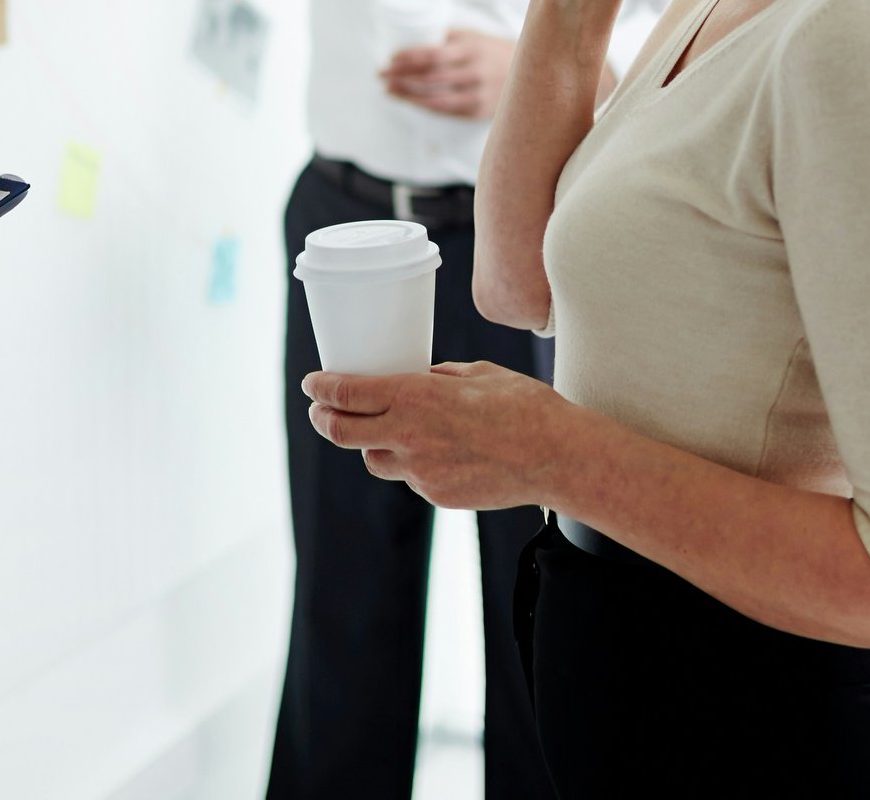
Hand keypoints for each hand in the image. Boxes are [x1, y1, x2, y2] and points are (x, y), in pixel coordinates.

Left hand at [302, 361, 572, 510]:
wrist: (557, 457)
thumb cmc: (524, 406)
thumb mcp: (476, 374)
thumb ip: (438, 378)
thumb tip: (419, 377)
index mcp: (415, 397)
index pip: (348, 394)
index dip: (322, 388)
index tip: (313, 383)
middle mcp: (409, 436)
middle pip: (342, 433)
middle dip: (324, 418)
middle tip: (319, 409)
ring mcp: (421, 472)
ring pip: (373, 459)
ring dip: (367, 444)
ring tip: (376, 430)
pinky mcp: (437, 495)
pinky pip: (410, 477)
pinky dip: (410, 462)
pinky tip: (431, 451)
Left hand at [381, 29, 513, 119]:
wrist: (531, 72)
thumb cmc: (493, 50)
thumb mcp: (473, 36)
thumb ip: (446, 38)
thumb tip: (410, 38)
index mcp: (473, 48)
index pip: (433, 54)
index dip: (407, 58)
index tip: (389, 59)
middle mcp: (476, 72)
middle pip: (429, 78)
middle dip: (400, 77)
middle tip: (380, 75)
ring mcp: (479, 94)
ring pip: (435, 99)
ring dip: (407, 96)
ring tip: (388, 90)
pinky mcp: (479, 111)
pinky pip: (446, 111)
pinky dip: (424, 106)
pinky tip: (410, 101)